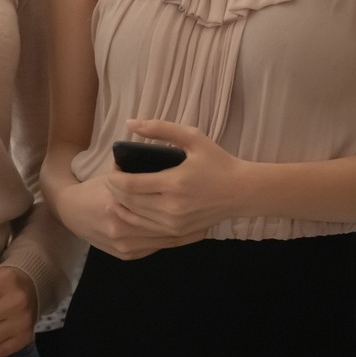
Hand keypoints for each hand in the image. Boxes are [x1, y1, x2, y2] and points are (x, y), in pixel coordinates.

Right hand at [51, 172, 201, 259]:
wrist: (71, 212)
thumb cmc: (95, 188)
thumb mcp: (112, 172)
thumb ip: (131, 167)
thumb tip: (158, 155)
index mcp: (117, 202)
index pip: (155, 202)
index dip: (179, 200)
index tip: (198, 194)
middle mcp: (121, 227)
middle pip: (163, 226)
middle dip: (187, 221)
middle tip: (208, 212)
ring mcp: (124, 245)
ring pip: (162, 241)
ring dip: (183, 234)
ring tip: (203, 224)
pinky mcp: (126, 255)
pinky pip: (155, 248)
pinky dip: (171, 241)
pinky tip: (186, 234)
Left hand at [104, 119, 248, 236]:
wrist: (242, 192)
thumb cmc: (218, 162)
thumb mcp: (193, 138)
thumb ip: (161, 128)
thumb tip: (131, 123)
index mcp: (174, 183)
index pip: (129, 185)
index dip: (114, 177)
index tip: (114, 166)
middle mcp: (171, 208)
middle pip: (127, 202)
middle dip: (113, 188)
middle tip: (113, 175)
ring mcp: (174, 224)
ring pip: (133, 218)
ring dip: (119, 203)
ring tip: (118, 190)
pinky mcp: (177, 233)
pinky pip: (144, 228)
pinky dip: (131, 217)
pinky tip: (129, 206)